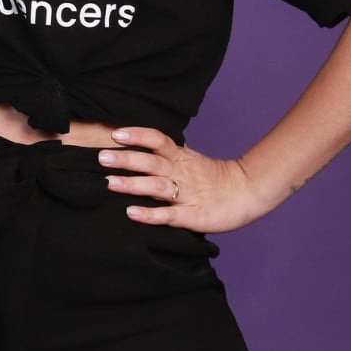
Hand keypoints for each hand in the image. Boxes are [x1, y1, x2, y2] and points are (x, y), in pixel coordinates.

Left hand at [99, 127, 264, 233]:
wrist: (248, 192)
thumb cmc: (216, 178)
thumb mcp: (191, 160)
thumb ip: (169, 156)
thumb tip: (141, 149)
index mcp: (182, 157)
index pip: (158, 139)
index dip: (137, 135)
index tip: (116, 134)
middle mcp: (183, 172)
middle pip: (152, 161)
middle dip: (126, 159)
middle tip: (101, 157)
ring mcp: (188, 194)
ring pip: (157, 186)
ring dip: (132, 185)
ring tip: (109, 183)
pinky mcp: (195, 216)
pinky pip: (169, 215)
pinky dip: (150, 214)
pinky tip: (131, 213)